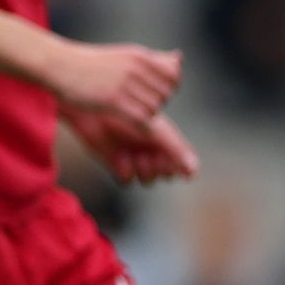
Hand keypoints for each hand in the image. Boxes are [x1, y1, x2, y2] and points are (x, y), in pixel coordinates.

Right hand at [47, 40, 181, 124]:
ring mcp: (125, 84)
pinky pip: (143, 119)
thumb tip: (179, 59)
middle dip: (156, 103)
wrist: (58, 65)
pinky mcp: (114, 100)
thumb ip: (154, 60)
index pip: (174, 77)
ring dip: (145, 114)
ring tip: (126, 109)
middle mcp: (137, 68)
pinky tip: (138, 127)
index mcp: (141, 56)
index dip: (169, 88)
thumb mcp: (125, 55)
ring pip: (154, 109)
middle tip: (136, 103)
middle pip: (165, 95)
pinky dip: (145, 127)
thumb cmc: (90, 64)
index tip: (155, 92)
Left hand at [63, 107, 199, 183]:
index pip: (179, 162)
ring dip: (143, 171)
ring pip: (148, 179)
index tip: (166, 158)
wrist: (91, 105)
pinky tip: (119, 156)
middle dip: (158, 169)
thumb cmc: (126, 109)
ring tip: (134, 156)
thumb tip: (194, 173)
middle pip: (164, 173)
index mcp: (164, 138)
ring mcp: (134, 157)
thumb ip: (176, 149)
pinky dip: (124, 170)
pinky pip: (126, 179)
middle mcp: (150, 149)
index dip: (175, 165)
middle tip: (147, 157)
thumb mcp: (155, 128)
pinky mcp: (115, 163)